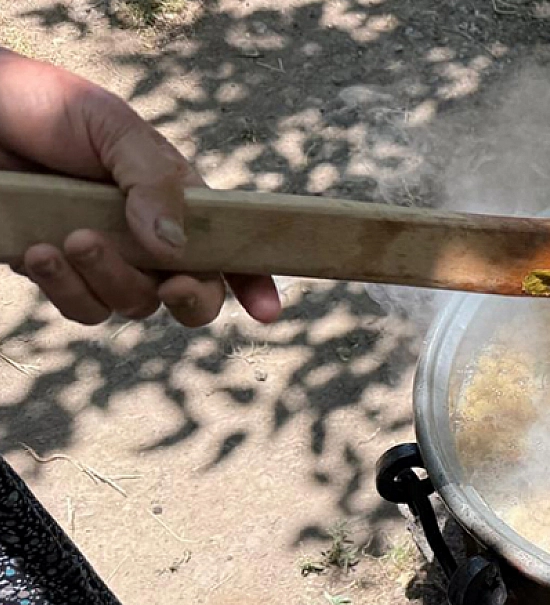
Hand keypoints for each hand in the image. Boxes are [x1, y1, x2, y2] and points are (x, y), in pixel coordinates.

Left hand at [0, 50, 279, 325]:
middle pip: (193, 296)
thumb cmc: (48, 107)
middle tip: (171, 286)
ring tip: (74, 238)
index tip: (268, 311)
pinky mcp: (60, 275)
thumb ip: (153, 183)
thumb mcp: (114, 128)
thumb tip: (174, 247)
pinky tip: (39, 250)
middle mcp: (150, 239)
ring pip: (134, 305)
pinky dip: (64, 287)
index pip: (229, 248)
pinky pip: (80, 307)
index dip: (255, 283)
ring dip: (109, 280)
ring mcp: (107, 261)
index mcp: (179, 201)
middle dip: (190, 300)